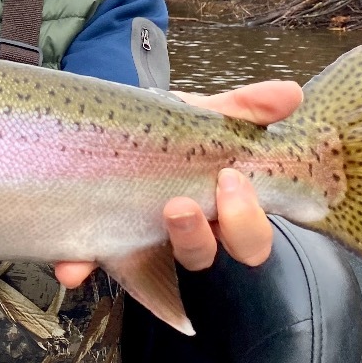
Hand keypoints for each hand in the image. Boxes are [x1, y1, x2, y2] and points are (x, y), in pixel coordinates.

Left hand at [53, 79, 303, 288]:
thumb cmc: (168, 129)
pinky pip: (87, 264)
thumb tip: (289, 95)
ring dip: (155, 243)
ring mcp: (139, 242)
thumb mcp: (204, 115)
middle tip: (181, 203)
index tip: (231, 179)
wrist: (110, 120)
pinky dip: (80, 265)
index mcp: (219, 211)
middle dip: (199, 235)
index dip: (247, 220)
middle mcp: (184, 236)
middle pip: (206, 258)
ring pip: (157, 267)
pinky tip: (73, 264)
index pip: (249, 238)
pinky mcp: (96, 242)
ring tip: (154, 210)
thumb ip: (245, 108)